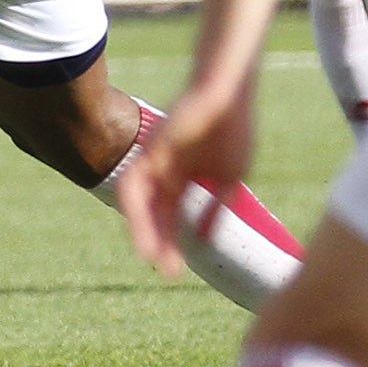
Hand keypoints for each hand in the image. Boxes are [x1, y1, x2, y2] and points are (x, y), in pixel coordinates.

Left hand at [117, 80, 254, 279]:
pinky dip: (136, 205)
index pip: (171, 217)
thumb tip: (207, 240)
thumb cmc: (233, 131)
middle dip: (159, 242)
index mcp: (182, 179)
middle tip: (165, 271)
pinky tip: (142, 222)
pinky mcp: (150, 150)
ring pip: (139, 201)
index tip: (176, 271)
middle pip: (154, 213)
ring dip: (142, 229)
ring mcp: (154, 160)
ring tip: (147, 256)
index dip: (173, 242)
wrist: (228, 95)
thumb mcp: (229, 178)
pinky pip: (135, 182)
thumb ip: (216, 208)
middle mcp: (163, 172)